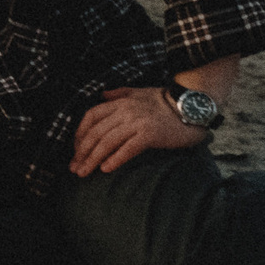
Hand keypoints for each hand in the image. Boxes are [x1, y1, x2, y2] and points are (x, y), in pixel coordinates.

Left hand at [70, 86, 205, 177]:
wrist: (191, 105)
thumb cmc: (165, 101)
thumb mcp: (139, 92)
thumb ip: (119, 93)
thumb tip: (101, 94)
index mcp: (120, 101)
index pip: (91, 117)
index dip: (79, 134)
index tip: (75, 150)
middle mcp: (126, 111)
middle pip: (96, 133)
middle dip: (82, 152)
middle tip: (74, 167)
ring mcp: (137, 122)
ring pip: (108, 142)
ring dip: (93, 159)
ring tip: (84, 172)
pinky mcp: (150, 134)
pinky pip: (128, 148)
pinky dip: (115, 159)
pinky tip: (106, 169)